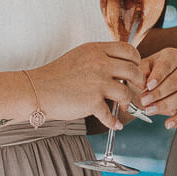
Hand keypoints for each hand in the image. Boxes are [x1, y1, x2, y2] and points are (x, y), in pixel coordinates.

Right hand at [29, 41, 143, 130]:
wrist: (37, 89)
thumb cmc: (56, 74)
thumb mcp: (80, 55)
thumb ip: (99, 57)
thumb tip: (118, 64)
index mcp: (97, 50)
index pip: (128, 50)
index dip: (136, 60)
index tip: (136, 68)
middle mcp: (100, 64)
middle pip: (133, 71)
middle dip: (139, 82)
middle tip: (137, 88)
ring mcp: (97, 83)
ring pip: (126, 93)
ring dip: (128, 102)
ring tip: (124, 106)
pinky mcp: (92, 102)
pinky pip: (110, 115)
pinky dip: (114, 122)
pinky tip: (115, 124)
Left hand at [136, 48, 176, 129]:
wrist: (151, 82)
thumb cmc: (147, 72)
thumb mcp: (141, 66)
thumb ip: (141, 70)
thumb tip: (143, 80)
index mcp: (174, 56)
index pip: (167, 65)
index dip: (158, 76)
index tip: (148, 85)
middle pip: (176, 82)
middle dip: (159, 93)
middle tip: (144, 100)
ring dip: (164, 105)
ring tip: (149, 110)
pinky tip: (168, 123)